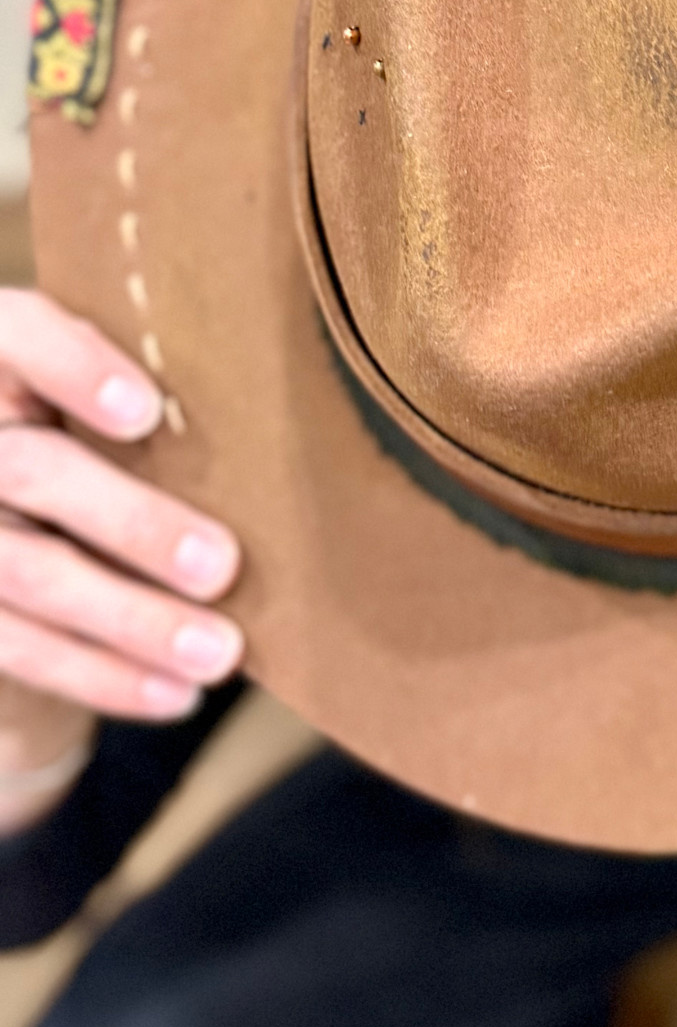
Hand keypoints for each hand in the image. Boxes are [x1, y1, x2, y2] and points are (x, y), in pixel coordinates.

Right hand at [0, 291, 241, 831]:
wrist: (20, 521)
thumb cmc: (102, 432)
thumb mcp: (113, 392)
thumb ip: (167, 384)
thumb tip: (298, 418)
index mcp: (1, 354)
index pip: (19, 333)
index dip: (72, 366)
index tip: (145, 414)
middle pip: (32, 469)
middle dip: (131, 523)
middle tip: (222, 568)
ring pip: (24, 573)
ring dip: (130, 621)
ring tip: (220, 653)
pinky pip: (15, 647)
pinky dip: (102, 677)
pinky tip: (173, 693)